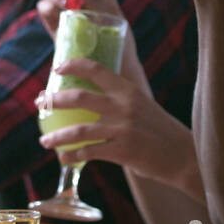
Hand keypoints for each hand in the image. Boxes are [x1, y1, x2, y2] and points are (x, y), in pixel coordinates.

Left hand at [35, 45, 186, 185]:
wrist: (182, 154)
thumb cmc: (158, 130)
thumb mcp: (142, 105)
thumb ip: (119, 101)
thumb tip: (88, 101)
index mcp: (128, 90)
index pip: (97, 69)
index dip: (74, 65)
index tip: (57, 68)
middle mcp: (124, 105)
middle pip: (80, 97)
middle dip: (54, 100)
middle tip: (40, 104)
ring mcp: (122, 129)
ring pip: (79, 130)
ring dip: (57, 136)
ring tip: (45, 141)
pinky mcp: (122, 151)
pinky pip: (88, 153)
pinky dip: (72, 156)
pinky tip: (64, 158)